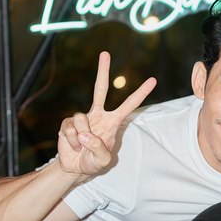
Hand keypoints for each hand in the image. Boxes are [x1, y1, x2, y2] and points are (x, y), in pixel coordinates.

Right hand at [57, 51, 156, 176]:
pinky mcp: (68, 123)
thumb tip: (85, 133)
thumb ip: (98, 148)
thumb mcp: (102, 160)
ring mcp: (83, 118)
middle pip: (101, 88)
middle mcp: (98, 115)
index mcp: (112, 122)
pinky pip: (70, 127)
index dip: (140, 93)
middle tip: (105, 53)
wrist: (74, 167)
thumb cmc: (93, 163)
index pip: (129, 105)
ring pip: (81, 118)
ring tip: (82, 147)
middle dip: (102, 71)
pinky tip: (73, 146)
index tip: (153, 80)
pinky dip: (71, 140)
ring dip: (81, 136)